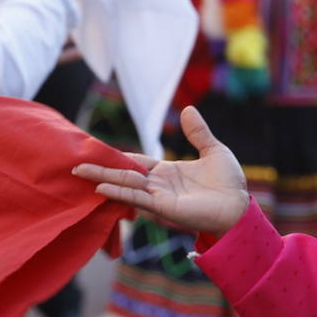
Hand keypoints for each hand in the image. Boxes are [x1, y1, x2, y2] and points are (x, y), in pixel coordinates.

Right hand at [73, 107, 249, 236]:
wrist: (239, 205)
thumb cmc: (229, 182)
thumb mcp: (213, 150)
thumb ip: (198, 133)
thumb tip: (187, 109)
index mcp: (167, 171)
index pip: (137, 161)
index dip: (118, 156)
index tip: (96, 151)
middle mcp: (159, 184)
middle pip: (124, 173)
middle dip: (101, 169)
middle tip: (76, 165)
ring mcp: (159, 196)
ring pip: (126, 185)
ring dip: (104, 179)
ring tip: (80, 173)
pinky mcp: (164, 207)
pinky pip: (138, 198)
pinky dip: (121, 192)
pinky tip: (102, 188)